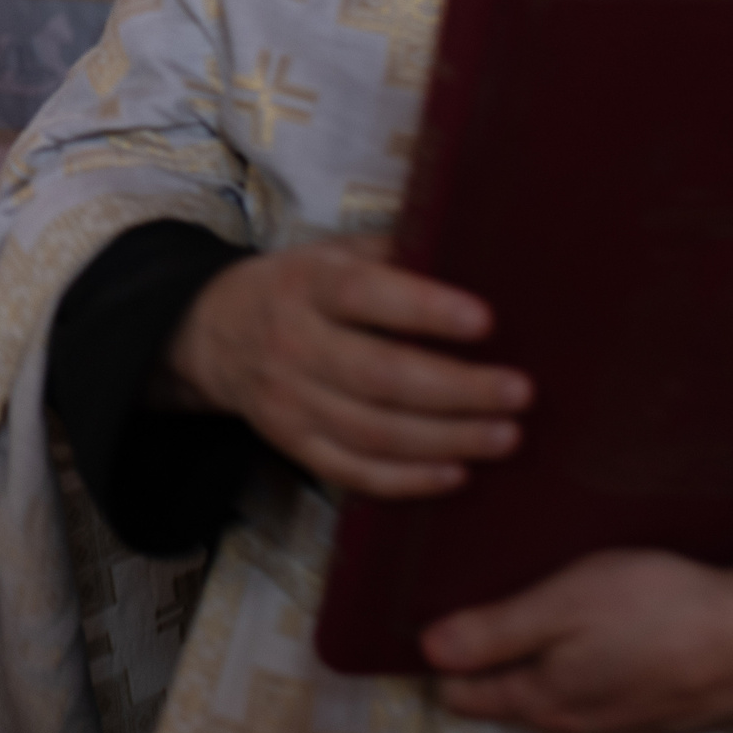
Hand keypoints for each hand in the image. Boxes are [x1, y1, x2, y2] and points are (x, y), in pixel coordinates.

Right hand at [166, 236, 528, 496]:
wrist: (213, 332)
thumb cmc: (299, 287)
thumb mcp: (333, 253)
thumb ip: (395, 255)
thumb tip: (478, 257)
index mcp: (309, 285)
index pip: (366, 296)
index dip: (425, 310)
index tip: (485, 320)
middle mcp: (294, 343)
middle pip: (379, 375)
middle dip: (456, 389)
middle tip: (518, 392)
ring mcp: (289, 401)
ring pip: (372, 432)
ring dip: (445, 439)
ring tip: (506, 435)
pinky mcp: (291, 443)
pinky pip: (352, 471)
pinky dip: (407, 480)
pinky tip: (456, 474)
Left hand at [426, 540, 732, 732]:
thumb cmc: (659, 608)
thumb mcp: (563, 605)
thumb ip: (493, 632)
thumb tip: (429, 655)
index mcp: (543, 698)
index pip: (465, 694)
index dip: (441, 661)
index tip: (426, 626)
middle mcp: (577, 726)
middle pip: (509, 700)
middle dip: (486, 667)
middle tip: (471, 619)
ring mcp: (624, 727)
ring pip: (558, 704)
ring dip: (539, 673)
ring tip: (532, 630)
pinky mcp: (662, 716)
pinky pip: (603, 701)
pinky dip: (587, 677)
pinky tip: (600, 646)